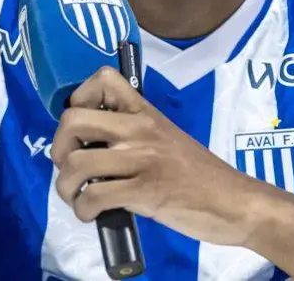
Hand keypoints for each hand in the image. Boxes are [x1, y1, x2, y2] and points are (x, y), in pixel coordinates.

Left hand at [51, 67, 268, 246]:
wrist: (234, 202)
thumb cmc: (202, 175)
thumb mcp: (168, 140)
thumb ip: (135, 136)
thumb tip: (93, 146)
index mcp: (147, 113)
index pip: (104, 79)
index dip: (78, 99)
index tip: (83, 127)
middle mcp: (141, 129)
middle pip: (73, 120)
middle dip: (59, 148)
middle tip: (69, 166)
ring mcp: (141, 159)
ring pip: (76, 162)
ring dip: (66, 186)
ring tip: (77, 197)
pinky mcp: (144, 191)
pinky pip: (94, 196)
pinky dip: (83, 210)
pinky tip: (92, 214)